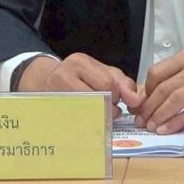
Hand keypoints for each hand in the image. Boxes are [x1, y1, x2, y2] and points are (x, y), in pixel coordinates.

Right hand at [18, 53, 142, 118]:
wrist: (47, 83)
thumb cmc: (80, 79)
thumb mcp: (103, 74)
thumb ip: (123, 84)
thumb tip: (136, 100)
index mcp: (80, 62)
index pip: (107, 83)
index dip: (117, 96)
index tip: (116, 100)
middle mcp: (64, 73)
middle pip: (98, 96)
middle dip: (109, 106)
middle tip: (109, 109)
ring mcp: (55, 92)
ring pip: (87, 110)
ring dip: (99, 116)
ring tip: (100, 114)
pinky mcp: (51, 108)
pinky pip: (76, 120)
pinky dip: (87, 122)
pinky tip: (88, 119)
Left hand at [135, 48, 183, 133]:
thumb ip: (173, 79)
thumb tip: (146, 99)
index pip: (157, 72)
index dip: (145, 91)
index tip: (141, 104)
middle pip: (164, 88)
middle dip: (149, 107)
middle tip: (141, 120)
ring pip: (175, 100)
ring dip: (160, 115)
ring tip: (151, 126)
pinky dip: (174, 123)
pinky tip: (165, 130)